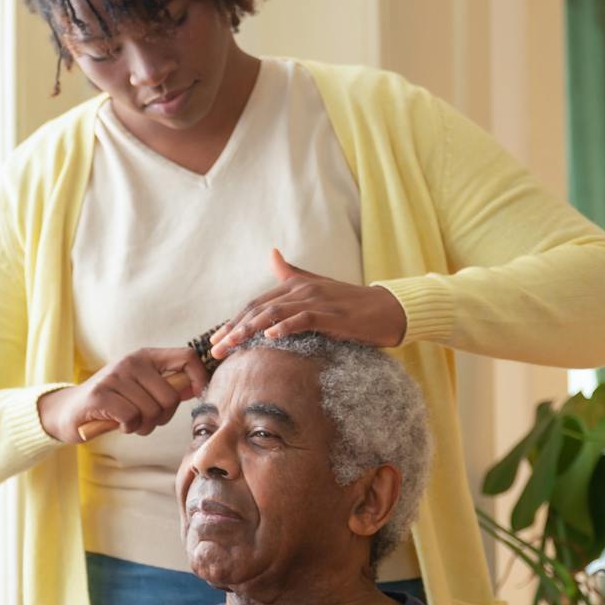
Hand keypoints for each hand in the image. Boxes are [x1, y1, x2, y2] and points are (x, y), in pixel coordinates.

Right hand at [38, 345, 210, 442]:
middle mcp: (130, 362)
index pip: (187, 356)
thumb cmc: (111, 402)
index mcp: (145, 357)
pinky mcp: (100, 396)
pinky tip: (118, 424)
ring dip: (143, 425)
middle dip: (162, 417)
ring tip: (129, 421)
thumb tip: (197, 387)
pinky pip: (132, 418)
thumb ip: (165, 385)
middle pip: (171, 396)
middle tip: (145, 419)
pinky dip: (128, 428)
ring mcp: (114, 377)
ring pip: (152, 411)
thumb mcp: (139, 387)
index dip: (199, 377)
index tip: (197, 395)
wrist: (69, 411)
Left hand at [210, 249, 406, 358]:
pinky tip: (271, 337)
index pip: (256, 305)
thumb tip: (272, 253)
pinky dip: (287, 327)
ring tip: (232, 344)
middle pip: (259, 310)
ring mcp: (318, 301)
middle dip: (234, 330)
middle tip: (214, 350)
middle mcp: (302, 290)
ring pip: (276, 313)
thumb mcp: (318, 285)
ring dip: (250, 330)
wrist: (390, 309)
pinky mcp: (333, 314)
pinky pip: (305, 319)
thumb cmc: (352, 302)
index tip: (215, 341)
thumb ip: (292, 274)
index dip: (233, 321)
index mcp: (295, 286)